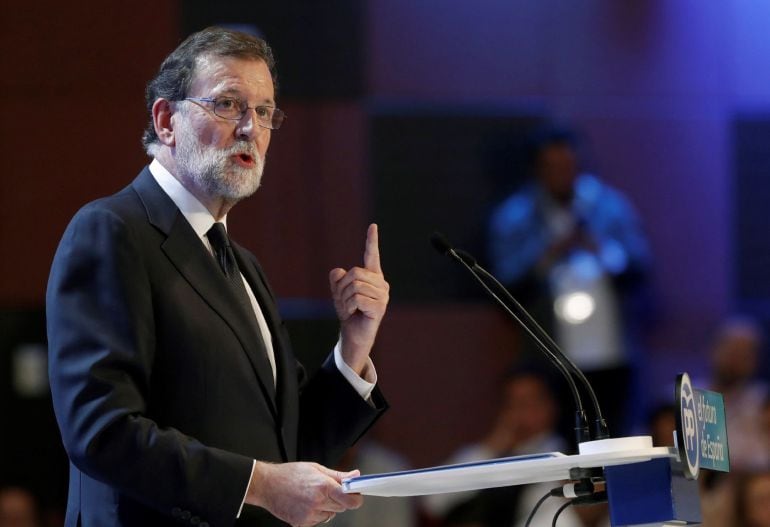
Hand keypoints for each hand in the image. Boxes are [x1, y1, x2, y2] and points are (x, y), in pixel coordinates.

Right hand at [247, 462, 362, 525]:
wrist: (267, 485)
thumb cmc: (289, 474)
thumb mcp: (316, 468)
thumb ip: (337, 475)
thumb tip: (355, 475)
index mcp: (323, 486)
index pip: (350, 500)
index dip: (356, 498)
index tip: (356, 495)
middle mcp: (317, 502)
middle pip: (342, 507)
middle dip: (339, 499)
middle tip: (328, 490)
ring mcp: (309, 515)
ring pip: (330, 515)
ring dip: (327, 507)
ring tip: (312, 496)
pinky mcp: (302, 523)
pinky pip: (318, 520)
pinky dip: (316, 514)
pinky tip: (305, 504)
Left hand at [329, 224, 389, 374]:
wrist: (353, 332)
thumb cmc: (349, 311)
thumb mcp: (338, 292)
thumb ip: (337, 279)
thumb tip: (338, 272)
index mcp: (372, 276)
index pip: (372, 255)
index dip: (372, 241)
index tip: (373, 226)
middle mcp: (380, 284)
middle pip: (355, 273)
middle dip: (343, 288)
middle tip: (344, 302)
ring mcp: (382, 295)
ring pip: (355, 286)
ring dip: (345, 299)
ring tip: (349, 308)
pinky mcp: (379, 307)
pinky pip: (358, 298)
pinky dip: (350, 306)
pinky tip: (355, 313)